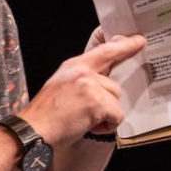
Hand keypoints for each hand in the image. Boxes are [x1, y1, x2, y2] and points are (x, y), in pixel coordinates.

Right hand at [22, 32, 145, 141]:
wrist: (32, 130)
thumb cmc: (45, 115)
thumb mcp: (61, 86)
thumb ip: (82, 79)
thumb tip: (104, 84)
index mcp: (73, 65)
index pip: (104, 51)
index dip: (124, 45)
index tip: (138, 40)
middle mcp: (82, 72)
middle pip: (114, 86)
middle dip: (106, 103)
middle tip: (86, 112)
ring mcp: (90, 86)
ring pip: (116, 101)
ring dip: (105, 115)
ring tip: (83, 120)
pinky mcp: (96, 102)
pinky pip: (116, 115)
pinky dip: (107, 126)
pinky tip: (88, 127)